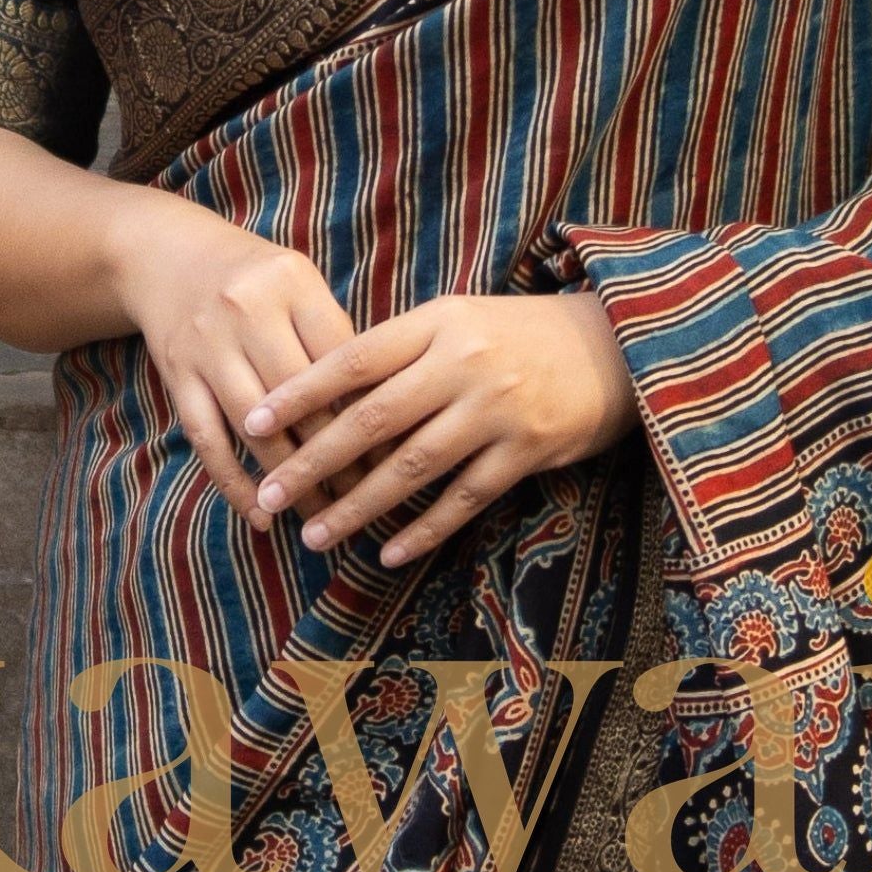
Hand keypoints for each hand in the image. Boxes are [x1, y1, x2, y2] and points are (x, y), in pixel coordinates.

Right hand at [102, 191, 357, 517]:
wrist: (167, 256)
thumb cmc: (255, 280)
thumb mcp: (298, 283)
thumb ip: (335, 335)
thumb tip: (386, 411)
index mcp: (291, 281)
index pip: (341, 357)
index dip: (372, 411)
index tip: (399, 456)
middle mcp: (246, 310)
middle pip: (300, 397)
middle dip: (337, 456)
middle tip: (369, 500)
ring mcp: (207, 344)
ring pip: (255, 426)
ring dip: (291, 480)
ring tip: (324, 516)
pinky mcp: (176, 374)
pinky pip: (207, 439)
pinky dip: (234, 484)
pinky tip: (261, 516)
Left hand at [242, 291, 634, 566]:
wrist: (619, 345)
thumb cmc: (522, 334)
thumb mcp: (460, 320)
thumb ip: (401, 351)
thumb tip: (325, 389)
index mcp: (438, 323)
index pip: (353, 357)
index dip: (299, 392)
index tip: (252, 420)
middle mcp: (463, 364)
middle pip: (371, 419)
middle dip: (313, 462)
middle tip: (268, 494)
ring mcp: (496, 409)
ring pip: (411, 467)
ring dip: (357, 506)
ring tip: (314, 533)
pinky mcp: (527, 450)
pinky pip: (464, 498)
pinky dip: (424, 529)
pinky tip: (388, 552)